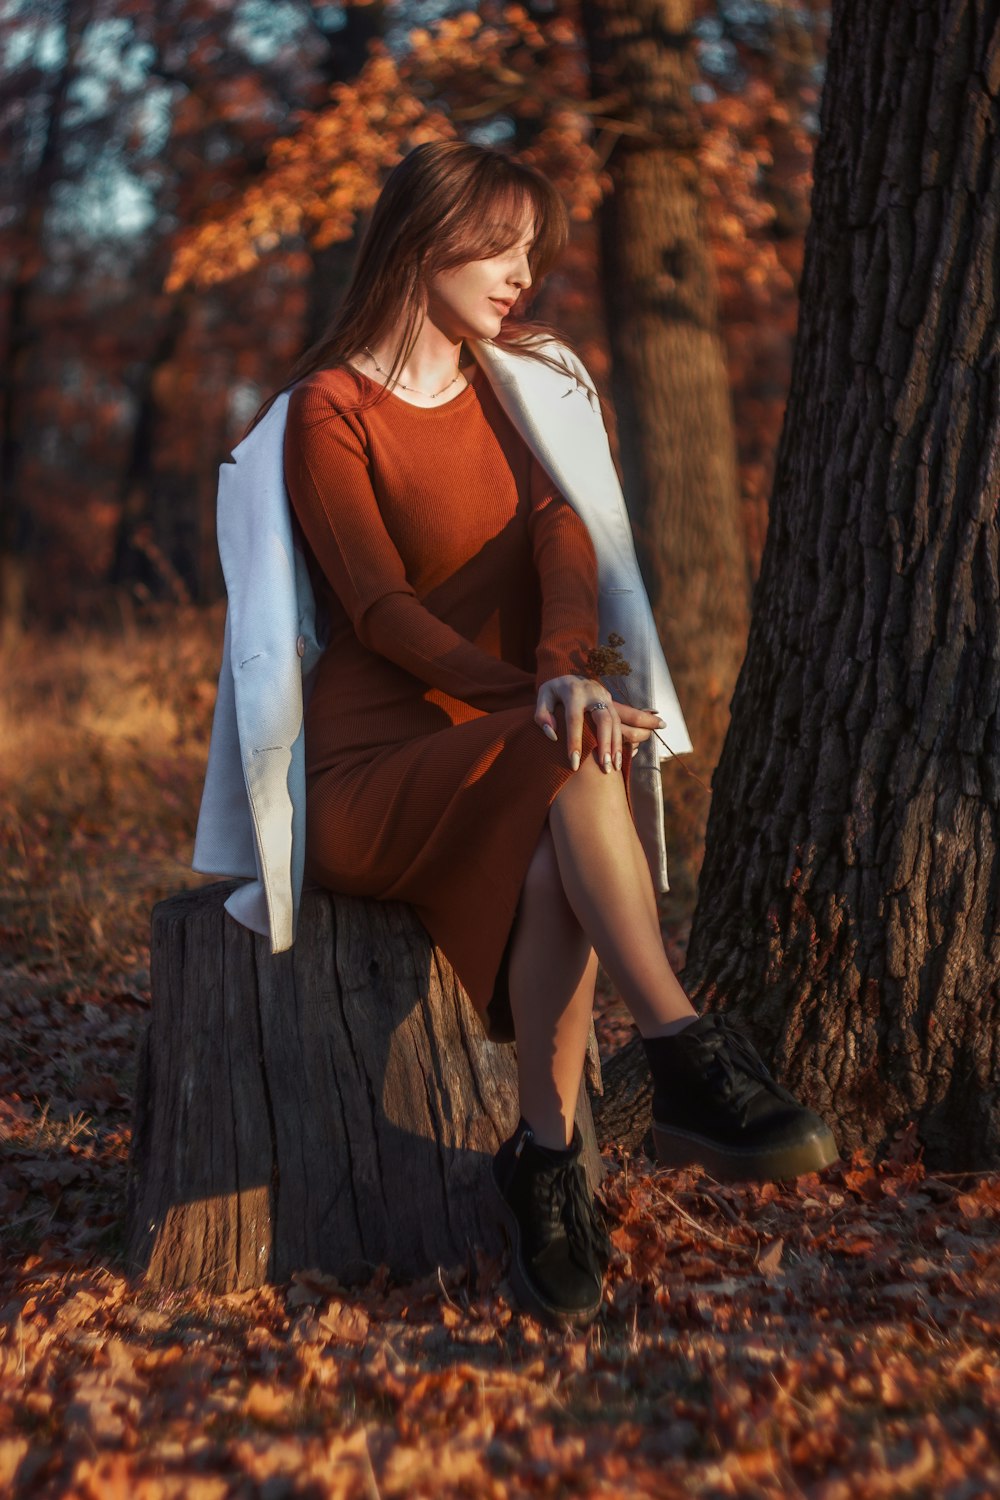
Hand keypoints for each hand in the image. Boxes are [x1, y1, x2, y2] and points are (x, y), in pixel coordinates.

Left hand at [535, 676, 663, 773]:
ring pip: (616, 722)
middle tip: (604, 767)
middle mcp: (593, 693)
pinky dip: (623, 740)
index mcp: (573, 691)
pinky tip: (620, 758)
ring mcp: (605, 697)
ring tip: (614, 767)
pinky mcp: (612, 703)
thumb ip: (542, 715)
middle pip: (604, 719)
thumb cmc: (553, 693)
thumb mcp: (542, 697)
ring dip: (617, 745)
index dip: (575, 742)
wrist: (570, 676)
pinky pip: (622, 722)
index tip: (574, 764)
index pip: (574, 719)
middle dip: (605, 744)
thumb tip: (553, 735)